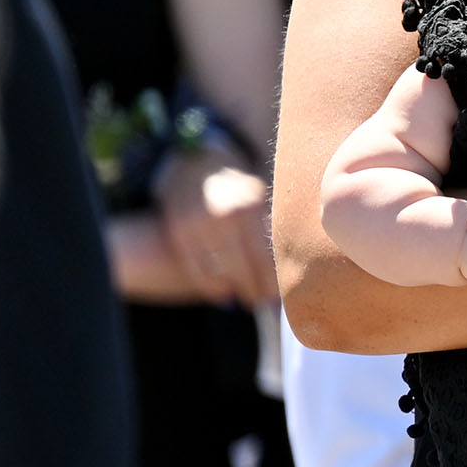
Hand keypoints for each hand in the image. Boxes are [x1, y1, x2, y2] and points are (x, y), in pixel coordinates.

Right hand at [155, 145, 279, 307]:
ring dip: (236, 292)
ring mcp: (198, 224)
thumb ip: (270, 229)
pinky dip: (211, 288)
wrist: (197, 163)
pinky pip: (197, 271)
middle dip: (258, 290)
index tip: (284, 294)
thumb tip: (288, 269)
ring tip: (247, 302)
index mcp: (252, 206)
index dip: (275, 280)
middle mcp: (224, 215)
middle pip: (246, 268)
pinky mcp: (177, 232)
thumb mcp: (260, 199)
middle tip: (266, 302)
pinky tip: (224, 297)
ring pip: (221, 273)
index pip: (267, 255)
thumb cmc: (238, 188)